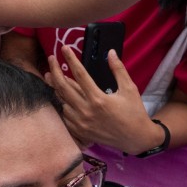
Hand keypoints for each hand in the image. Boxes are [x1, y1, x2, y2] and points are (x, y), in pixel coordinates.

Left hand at [45, 47, 162, 153]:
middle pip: (63, 87)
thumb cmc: (134, 112)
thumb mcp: (129, 89)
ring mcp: (80, 123)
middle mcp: (86, 111)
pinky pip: (65, 114)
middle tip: (51, 59)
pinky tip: (62, 96)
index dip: (71, 59)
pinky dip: (63, 103)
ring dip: (57, 87)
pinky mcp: (79, 131)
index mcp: (98, 99)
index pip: (80, 74)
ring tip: (53, 76)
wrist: (136, 138)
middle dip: (54, 70)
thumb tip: (111, 52)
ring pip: (62, 101)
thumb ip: (118, 70)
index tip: (64, 48)